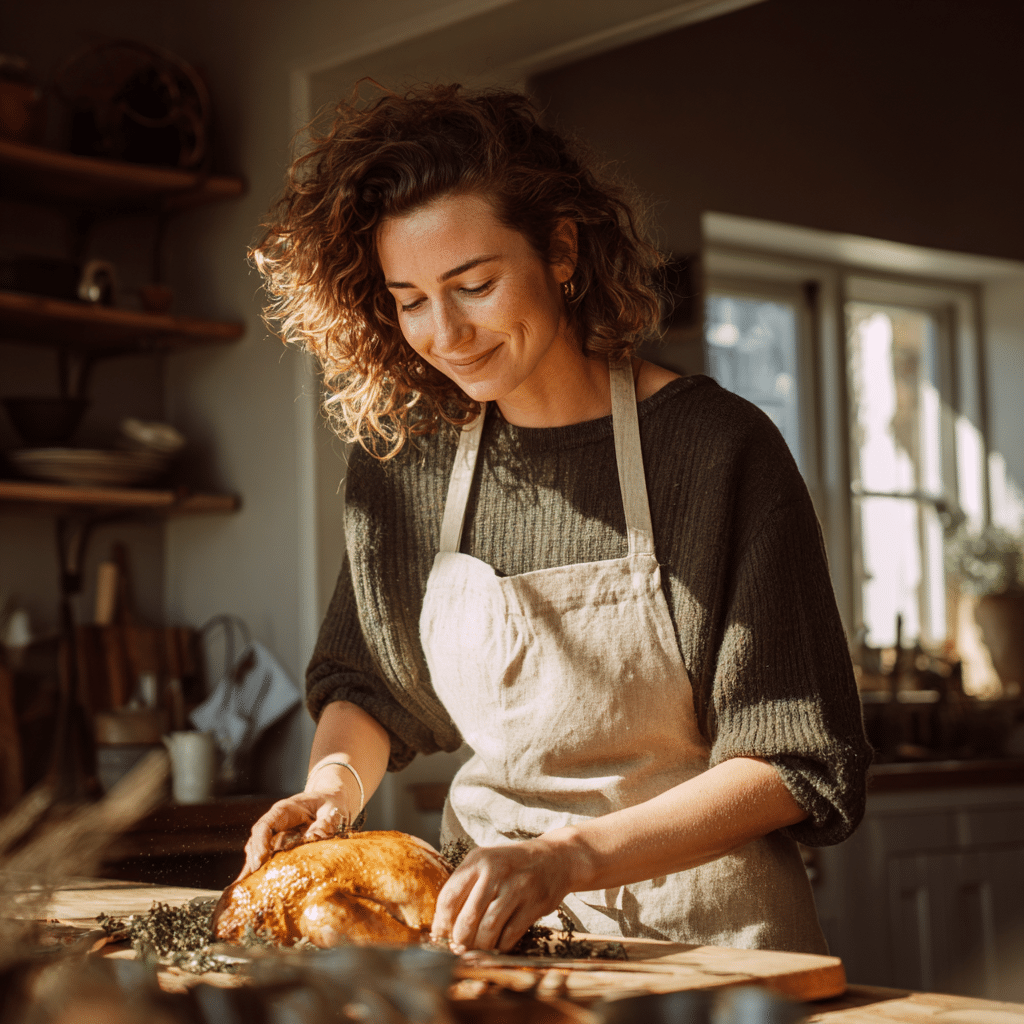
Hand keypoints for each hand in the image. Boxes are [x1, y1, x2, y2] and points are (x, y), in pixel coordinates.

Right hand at [236, 789, 350, 881]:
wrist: (332, 801)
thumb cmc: (331, 804)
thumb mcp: (331, 810)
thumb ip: (325, 823)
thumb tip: (313, 837)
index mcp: (284, 810)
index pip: (265, 825)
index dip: (260, 843)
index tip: (260, 861)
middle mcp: (275, 823)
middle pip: (256, 841)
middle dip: (254, 861)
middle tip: (252, 881)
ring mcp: (275, 835)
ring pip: (257, 852)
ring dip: (253, 869)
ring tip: (250, 889)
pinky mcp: (279, 847)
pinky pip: (266, 859)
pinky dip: (258, 873)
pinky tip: (250, 889)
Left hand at [430, 835, 578, 952]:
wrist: (554, 858)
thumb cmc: (511, 864)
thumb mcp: (486, 861)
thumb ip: (466, 886)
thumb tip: (443, 926)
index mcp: (478, 860)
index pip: (449, 897)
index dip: (441, 923)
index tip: (439, 937)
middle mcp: (496, 872)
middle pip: (468, 918)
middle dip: (459, 940)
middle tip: (458, 948)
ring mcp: (517, 888)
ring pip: (488, 930)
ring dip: (479, 947)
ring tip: (475, 950)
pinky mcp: (534, 904)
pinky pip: (510, 935)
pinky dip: (500, 947)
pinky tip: (497, 946)